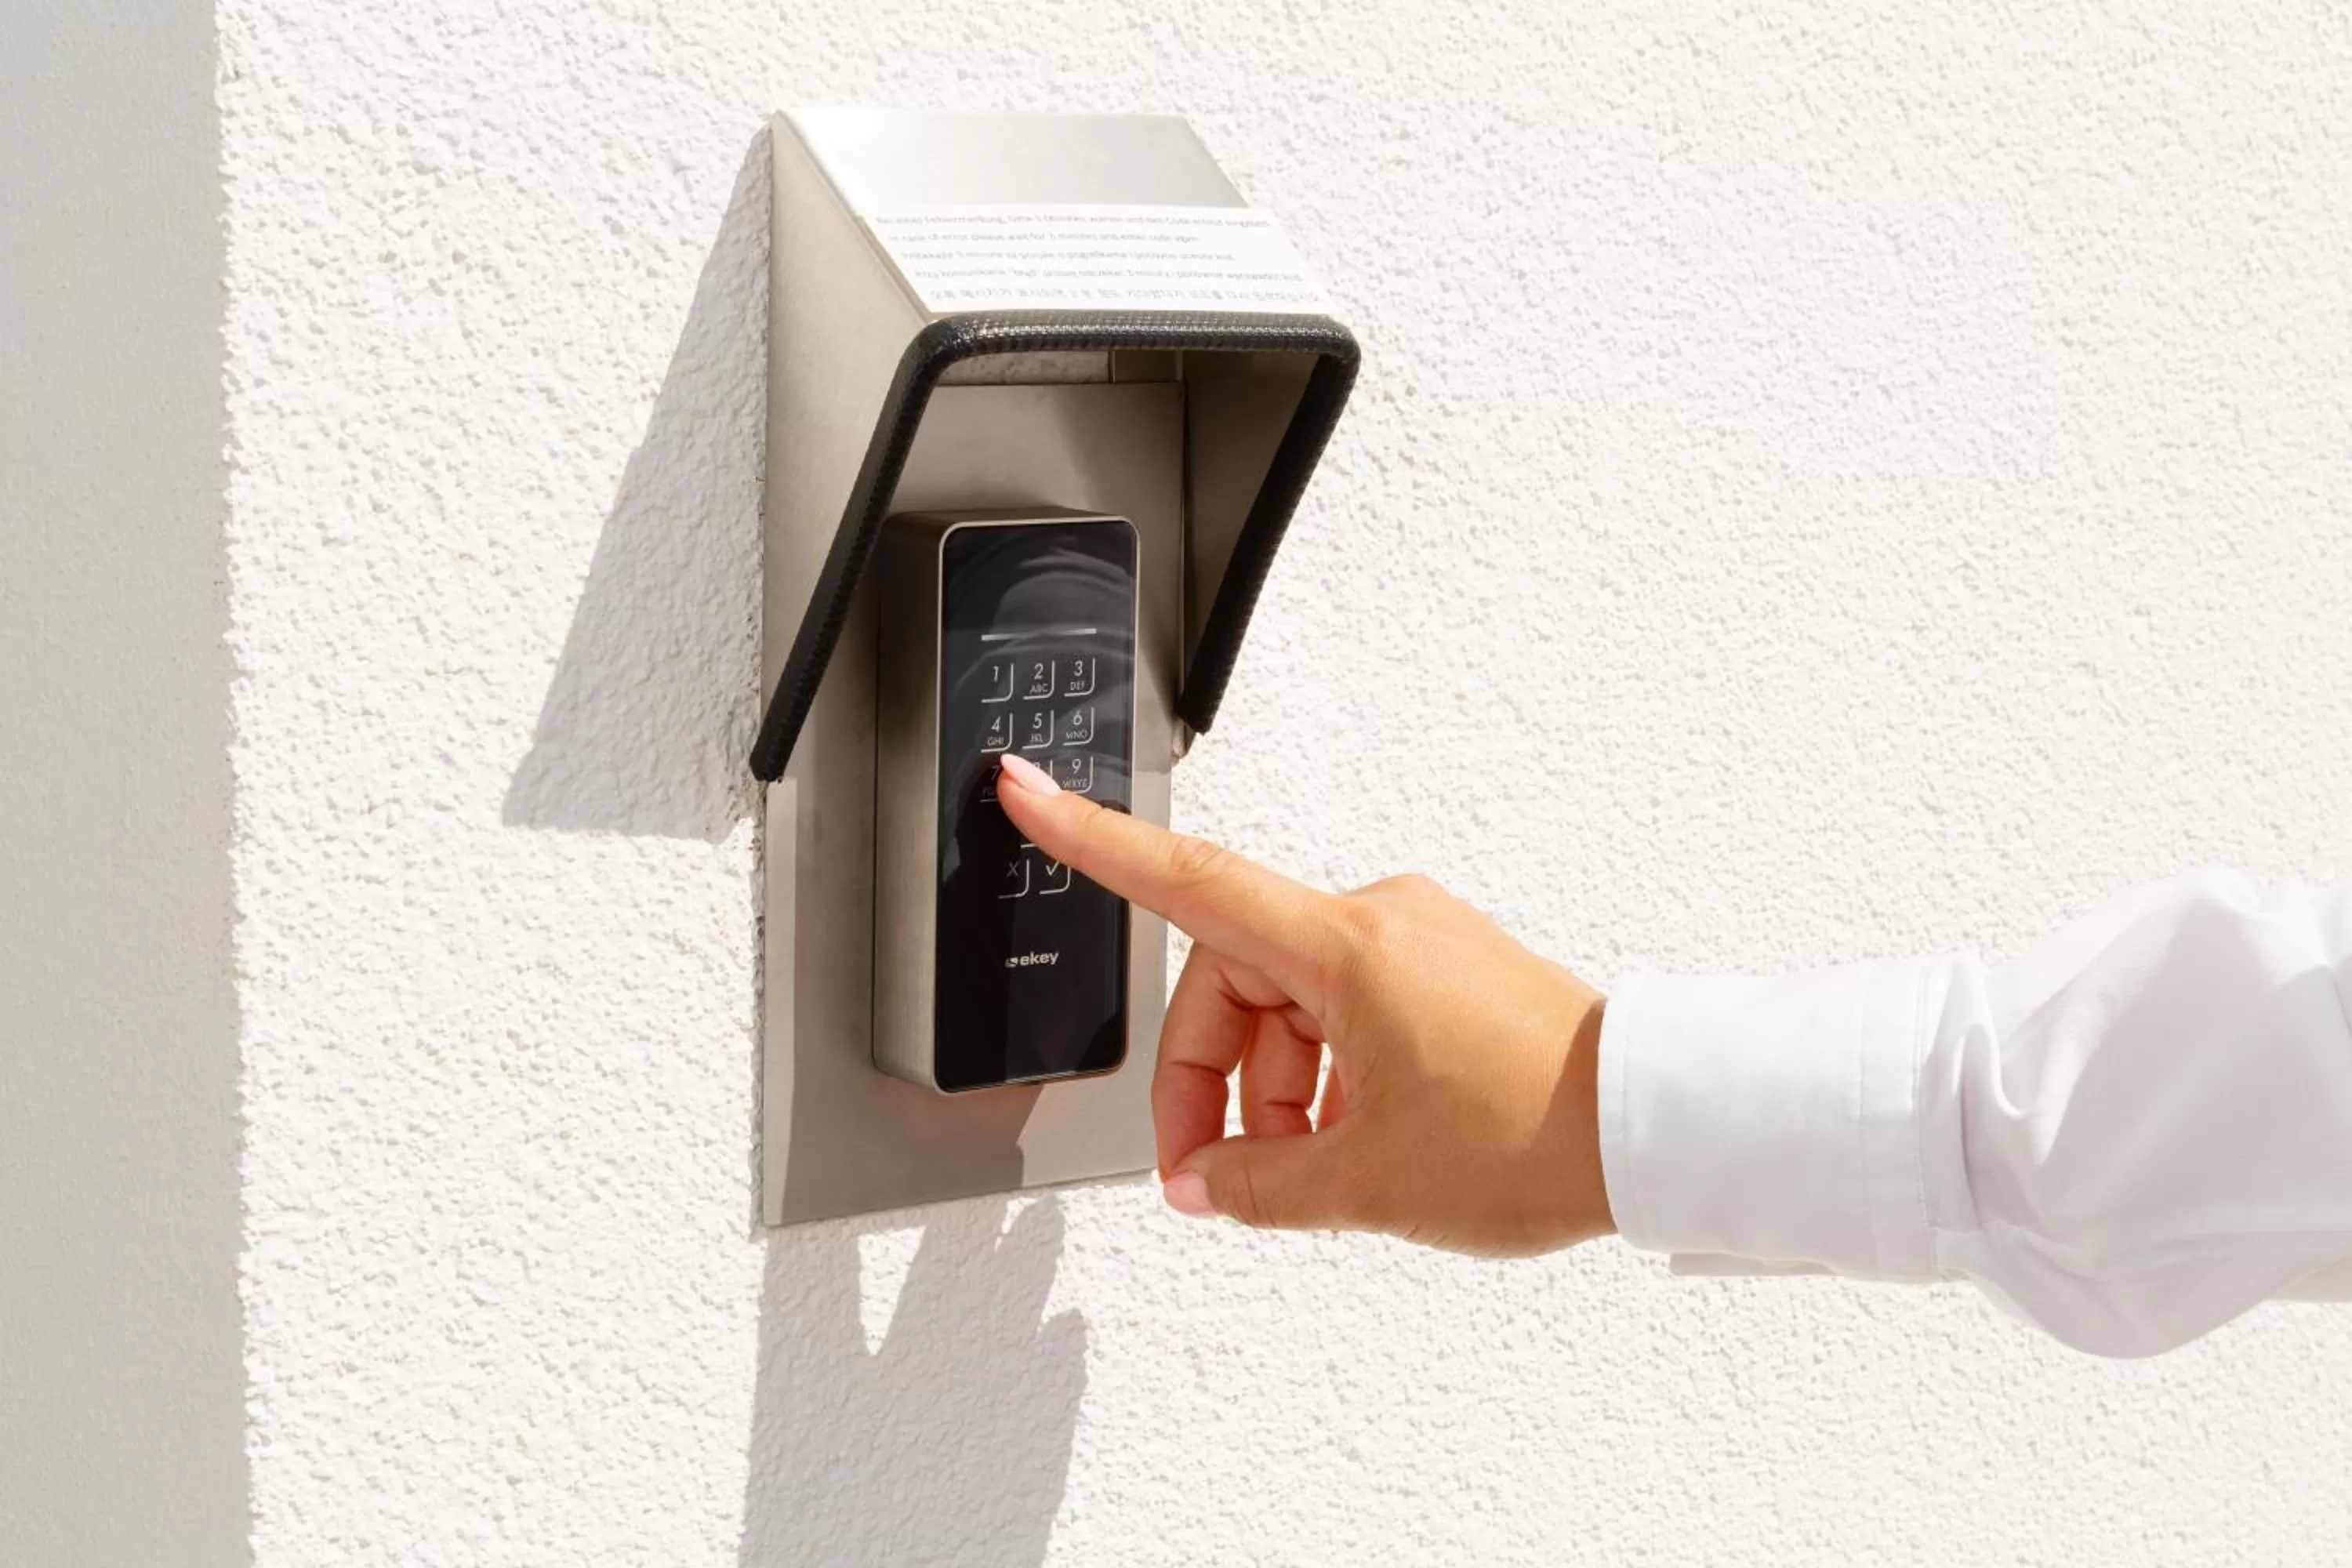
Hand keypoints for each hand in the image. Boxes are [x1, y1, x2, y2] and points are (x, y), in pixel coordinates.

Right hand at [994, 752, 1613, 1256]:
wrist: (1656, 1125)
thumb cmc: (1536, 1133)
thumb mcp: (1366, 1183)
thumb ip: (1256, 1184)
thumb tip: (1204, 1184)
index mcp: (1346, 947)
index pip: (1188, 882)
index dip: (1092, 841)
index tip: (1026, 793)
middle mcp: (1379, 921)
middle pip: (1232, 979)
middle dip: (1210, 1080)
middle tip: (1213, 1173)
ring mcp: (1416, 939)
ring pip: (1289, 1002)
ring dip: (1272, 1090)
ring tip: (1302, 1176)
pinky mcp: (1444, 966)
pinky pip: (1344, 1007)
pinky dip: (1322, 1075)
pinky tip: (1345, 1147)